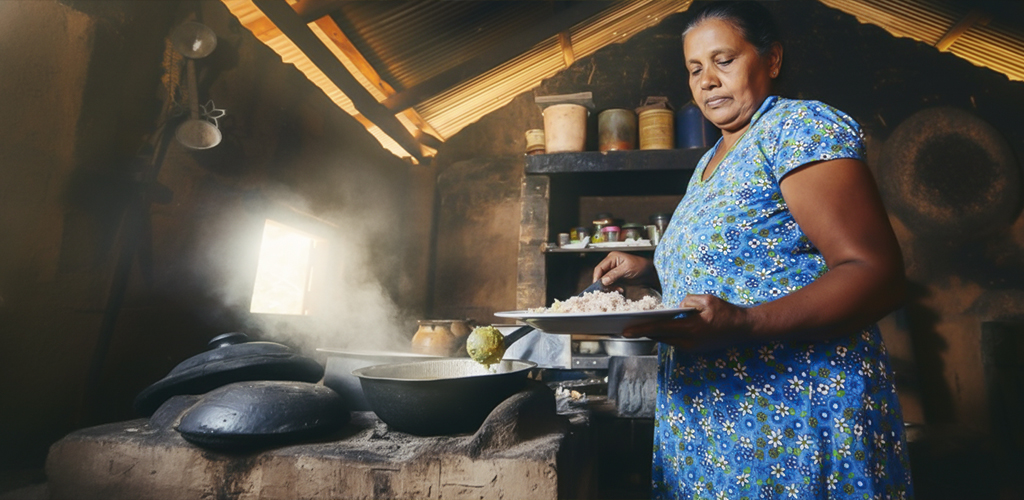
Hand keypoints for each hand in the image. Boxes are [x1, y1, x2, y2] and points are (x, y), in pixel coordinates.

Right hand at [592, 251, 656, 287]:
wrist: (649, 271)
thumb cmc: (640, 265)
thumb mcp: (626, 269)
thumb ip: (614, 274)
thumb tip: (603, 280)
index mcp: (612, 258)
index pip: (599, 268)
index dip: (597, 277)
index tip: (597, 285)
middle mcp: (611, 264)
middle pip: (601, 274)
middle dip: (603, 283)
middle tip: (605, 290)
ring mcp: (613, 271)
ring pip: (605, 280)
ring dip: (609, 287)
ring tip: (616, 289)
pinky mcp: (616, 277)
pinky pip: (610, 283)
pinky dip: (613, 288)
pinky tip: (619, 289)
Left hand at [623, 294, 752, 351]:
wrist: (744, 328)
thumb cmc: (726, 312)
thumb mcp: (706, 300)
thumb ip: (687, 301)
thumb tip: (676, 306)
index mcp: (690, 329)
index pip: (660, 329)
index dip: (641, 330)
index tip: (625, 331)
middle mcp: (689, 342)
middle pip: (659, 337)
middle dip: (642, 332)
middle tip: (625, 327)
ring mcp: (692, 348)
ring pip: (666, 340)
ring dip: (653, 334)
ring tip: (637, 326)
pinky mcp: (694, 348)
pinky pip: (675, 341)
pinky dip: (665, 335)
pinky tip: (658, 328)